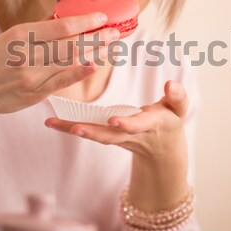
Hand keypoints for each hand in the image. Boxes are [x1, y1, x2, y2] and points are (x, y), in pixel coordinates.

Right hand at [0, 13, 119, 113]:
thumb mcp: (11, 37)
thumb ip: (39, 29)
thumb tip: (63, 18)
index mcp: (21, 35)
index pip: (61, 26)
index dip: (85, 22)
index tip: (102, 18)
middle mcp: (27, 54)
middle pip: (70, 44)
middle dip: (96, 37)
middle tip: (115, 32)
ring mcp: (31, 75)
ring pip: (69, 61)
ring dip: (94, 52)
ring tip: (112, 45)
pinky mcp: (33, 94)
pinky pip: (60, 82)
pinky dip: (78, 72)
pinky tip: (94, 65)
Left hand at [46, 79, 189, 210]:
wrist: (161, 146)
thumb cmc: (170, 119)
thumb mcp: (179, 108)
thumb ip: (177, 96)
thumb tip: (170, 84)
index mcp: (150, 125)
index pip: (139, 125)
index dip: (128, 124)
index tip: (114, 121)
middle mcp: (131, 134)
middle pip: (111, 136)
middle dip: (93, 133)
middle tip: (74, 129)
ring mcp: (117, 137)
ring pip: (95, 136)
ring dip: (74, 130)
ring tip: (52, 123)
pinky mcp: (106, 135)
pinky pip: (88, 131)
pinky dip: (69, 127)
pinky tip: (51, 122)